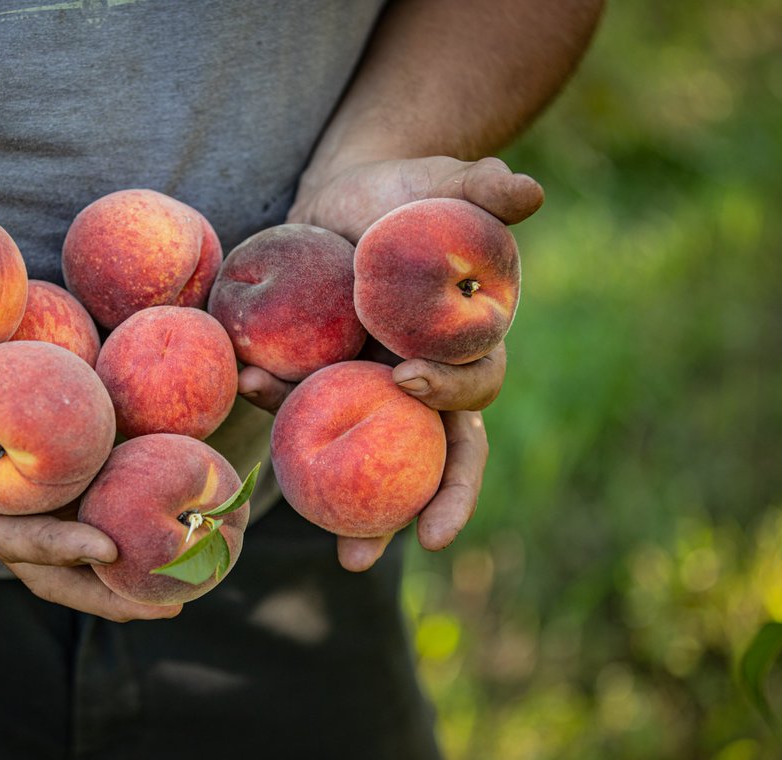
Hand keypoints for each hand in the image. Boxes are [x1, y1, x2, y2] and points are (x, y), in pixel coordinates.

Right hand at [0, 317, 178, 621]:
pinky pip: (81, 490)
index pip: (5, 535)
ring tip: (189, 575)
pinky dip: (123, 501)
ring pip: (74, 535)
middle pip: (50, 563)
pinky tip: (172, 499)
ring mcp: (10, 491)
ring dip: (126, 562)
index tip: (106, 549)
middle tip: (169, 607)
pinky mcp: (31, 464)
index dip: (54, 546)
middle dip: (105, 591)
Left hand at [257, 155, 540, 570]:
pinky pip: (306, 411)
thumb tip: (528, 190)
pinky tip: (253, 392)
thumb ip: (480, 190)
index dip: (451, 396)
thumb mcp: (440, 184)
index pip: (475, 389)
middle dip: (415, 509)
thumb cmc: (407, 194)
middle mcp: (422, 385)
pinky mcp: (324, 383)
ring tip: (339, 548)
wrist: (347, 198)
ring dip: (351, 507)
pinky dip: (282, 410)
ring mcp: (370, 393)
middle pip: (430, 459)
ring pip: (370, 461)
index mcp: (464, 349)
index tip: (408, 381)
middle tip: (373, 553)